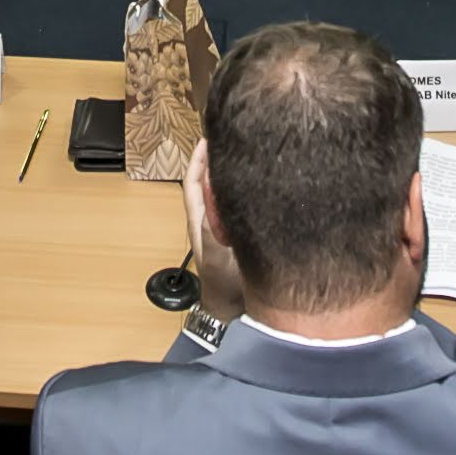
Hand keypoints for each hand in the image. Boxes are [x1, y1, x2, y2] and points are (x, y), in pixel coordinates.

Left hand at [181, 139, 244, 323]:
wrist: (236, 315)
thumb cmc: (225, 288)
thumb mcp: (216, 257)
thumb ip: (213, 228)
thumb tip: (212, 194)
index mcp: (201, 222)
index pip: (195, 183)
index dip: (199, 161)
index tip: (207, 138)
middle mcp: (212, 222)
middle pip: (209, 184)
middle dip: (215, 161)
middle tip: (228, 138)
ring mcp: (226, 230)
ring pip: (224, 194)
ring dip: (229, 175)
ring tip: (244, 154)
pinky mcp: (241, 237)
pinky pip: (239, 206)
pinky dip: (245, 191)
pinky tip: (260, 184)